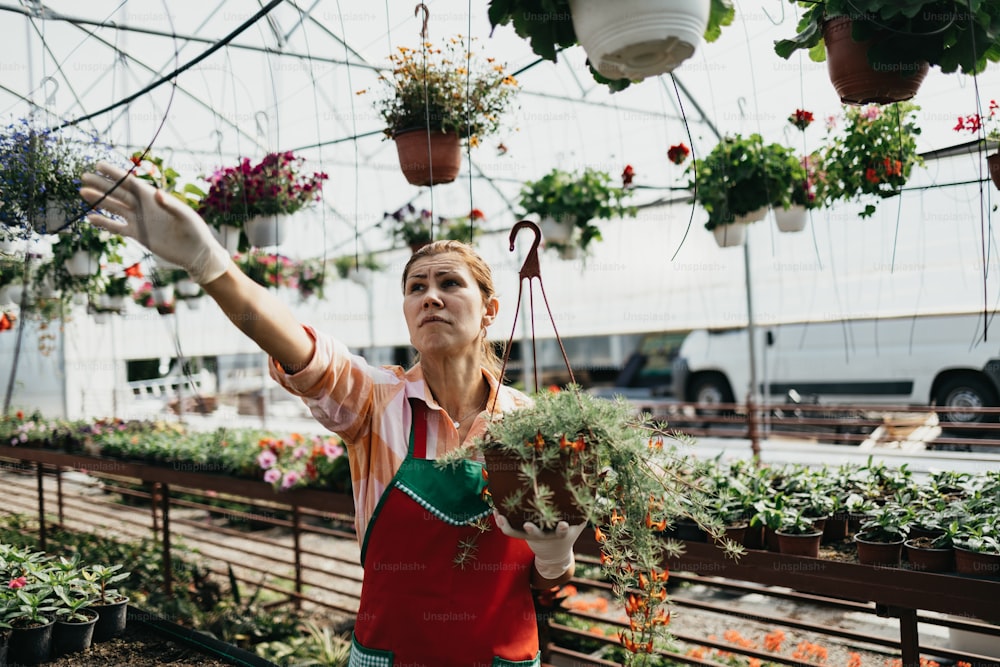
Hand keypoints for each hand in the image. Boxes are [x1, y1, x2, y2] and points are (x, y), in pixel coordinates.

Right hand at [79, 161, 230, 284]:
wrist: (195, 253)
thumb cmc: (195, 231)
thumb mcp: (185, 217)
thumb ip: (170, 205)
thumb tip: (157, 193)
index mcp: (153, 198)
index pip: (130, 182)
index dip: (115, 174)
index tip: (99, 164)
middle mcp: (144, 206)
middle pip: (118, 193)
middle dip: (101, 184)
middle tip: (83, 176)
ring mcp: (139, 220)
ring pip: (114, 208)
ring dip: (99, 201)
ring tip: (82, 192)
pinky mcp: (137, 234)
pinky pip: (117, 227)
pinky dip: (104, 223)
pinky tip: (90, 218)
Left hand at [494, 509, 586, 578]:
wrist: (555, 553)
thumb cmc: (568, 529)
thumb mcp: (578, 521)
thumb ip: (585, 507)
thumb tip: (591, 485)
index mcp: (560, 533)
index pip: (562, 532)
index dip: (563, 528)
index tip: (564, 524)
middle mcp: (545, 536)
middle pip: (537, 535)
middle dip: (533, 531)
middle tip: (528, 525)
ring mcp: (531, 537)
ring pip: (518, 534)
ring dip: (509, 527)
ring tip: (500, 515)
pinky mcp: (521, 536)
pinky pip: (509, 531)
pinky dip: (501, 522)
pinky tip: (496, 510)